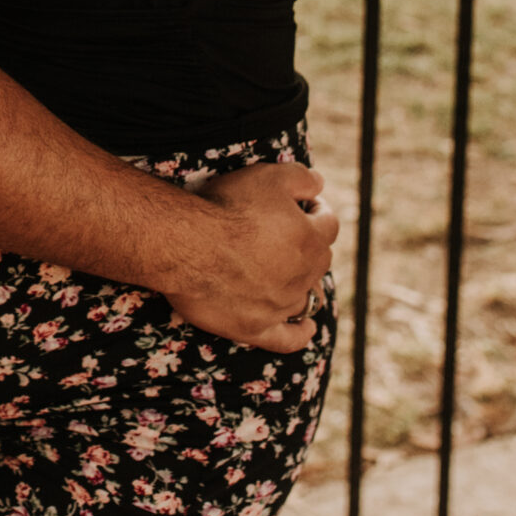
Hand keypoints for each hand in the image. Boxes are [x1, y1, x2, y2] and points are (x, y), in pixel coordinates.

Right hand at [169, 162, 337, 353]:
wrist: (186, 244)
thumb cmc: (226, 206)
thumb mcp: (268, 176)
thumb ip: (301, 178)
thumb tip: (321, 184)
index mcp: (310, 239)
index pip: (329, 223)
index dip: (318, 211)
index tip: (306, 205)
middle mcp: (302, 276)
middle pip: (319, 260)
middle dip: (309, 245)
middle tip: (286, 233)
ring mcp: (280, 305)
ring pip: (306, 297)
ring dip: (302, 283)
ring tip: (286, 272)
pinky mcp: (255, 327)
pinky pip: (288, 339)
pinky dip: (301, 334)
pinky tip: (308, 328)